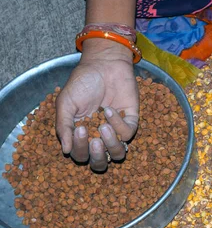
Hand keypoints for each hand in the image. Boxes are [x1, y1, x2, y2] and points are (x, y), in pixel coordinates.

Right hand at [56, 39, 138, 171]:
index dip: (80, 149)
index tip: (80, 129)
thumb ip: (64, 127)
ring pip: (118, 154)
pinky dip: (119, 124)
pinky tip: (109, 109)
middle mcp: (100, 137)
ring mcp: (117, 131)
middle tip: (94, 141)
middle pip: (101, 162)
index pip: (81, 155)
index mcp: (82, 136)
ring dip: (111, 144)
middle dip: (97, 156)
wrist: (103, 64)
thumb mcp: (66, 104)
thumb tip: (66, 151)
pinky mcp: (131, 121)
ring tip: (103, 127)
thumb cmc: (82, 83)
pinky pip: (128, 133)